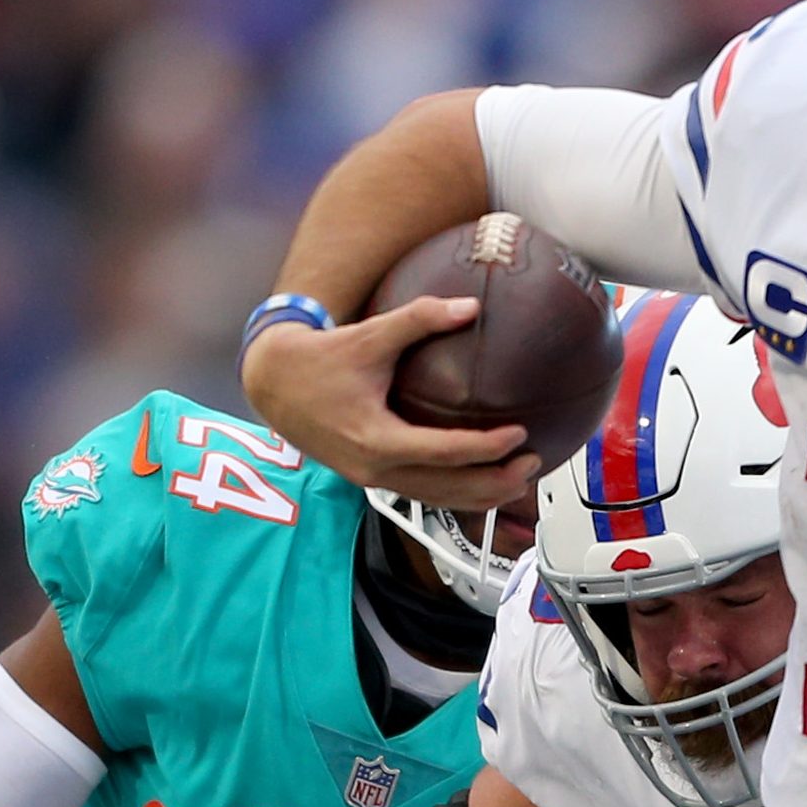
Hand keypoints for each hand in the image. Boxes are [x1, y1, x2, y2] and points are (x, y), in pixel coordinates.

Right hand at [240, 297, 532, 512]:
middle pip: (448, 490)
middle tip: (534, 463)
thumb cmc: (320, 359)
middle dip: (495, 482)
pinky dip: (456, 491)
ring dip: (481, 495)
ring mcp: (372, 480)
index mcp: (376, 439)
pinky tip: (484, 479)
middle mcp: (375, 469)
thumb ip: (419, 319)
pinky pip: (423, 493)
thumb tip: (470, 306)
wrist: (272, 385)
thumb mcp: (370, 336)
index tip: (519, 434)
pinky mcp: (372, 479)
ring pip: (437, 500)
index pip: (444, 453)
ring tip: (520, 480)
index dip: (485, 448)